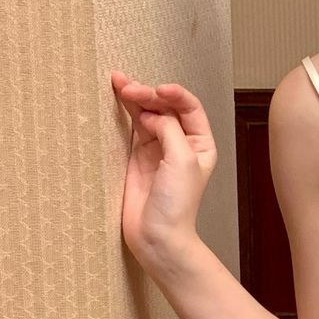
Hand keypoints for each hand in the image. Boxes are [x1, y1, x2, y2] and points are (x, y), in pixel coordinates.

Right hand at [111, 71, 217, 260]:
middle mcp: (181, 143)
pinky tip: (118, 98)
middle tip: (128, 87)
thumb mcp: (181, 160)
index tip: (157, 90)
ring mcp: (159, 148)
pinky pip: (133, 128)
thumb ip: (169, 130)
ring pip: (148, 114)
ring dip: (134, 98)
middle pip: (166, 108)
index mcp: (200, 143)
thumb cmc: (177, 203)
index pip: (189, 108)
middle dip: (149, 94)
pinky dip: (125, 112)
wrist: (157, 236)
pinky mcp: (138, 157)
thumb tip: (152, 113)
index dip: (174, 94)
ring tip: (118, 82)